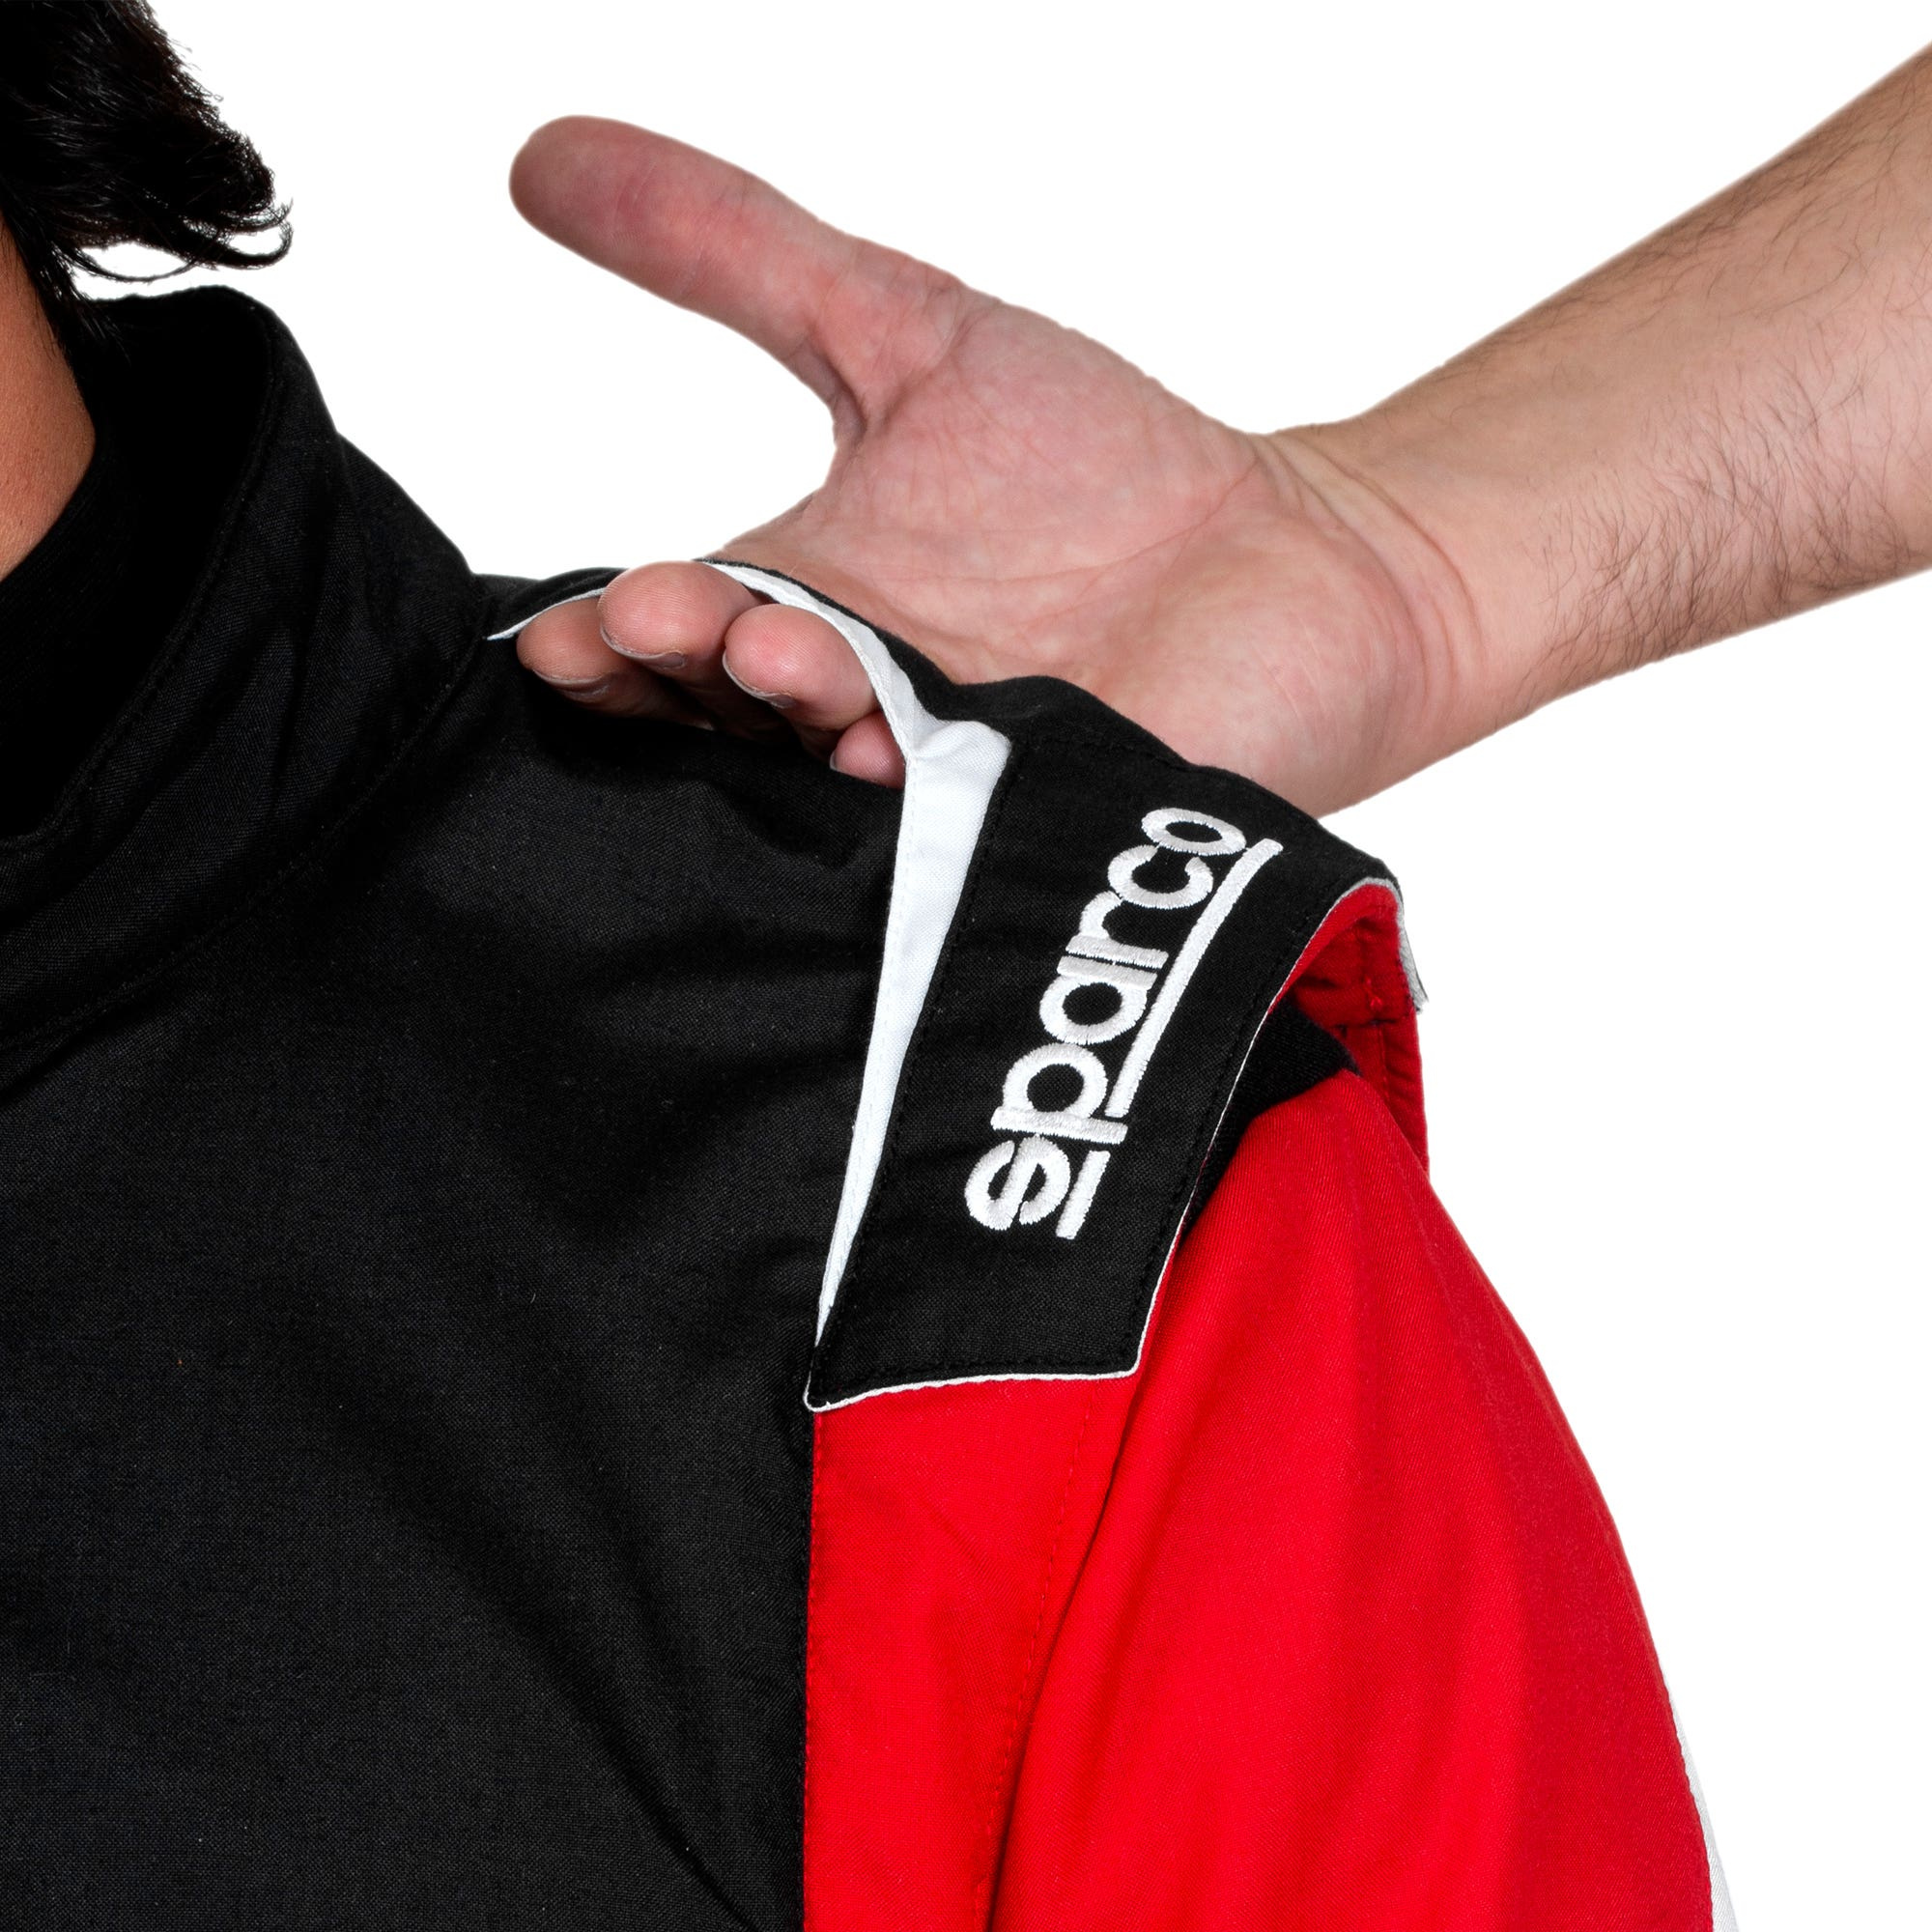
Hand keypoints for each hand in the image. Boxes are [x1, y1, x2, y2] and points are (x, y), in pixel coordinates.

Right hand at [509, 120, 1478, 811]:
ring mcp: (941, 786)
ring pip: (830, 780)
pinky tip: (896, 753)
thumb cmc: (1101, 463)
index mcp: (801, 610)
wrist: (1293, 556)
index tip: (576, 618)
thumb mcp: (902, 328)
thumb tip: (537, 155)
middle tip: (665, 619)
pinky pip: (959, 830)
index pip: (663, 647)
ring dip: (793, 719)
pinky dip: (921, 797)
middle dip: (679, 674)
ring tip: (788, 654)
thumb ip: (735, 250)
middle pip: (723, 725)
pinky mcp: (1036, 826)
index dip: (606, 642)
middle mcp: (851, 715)